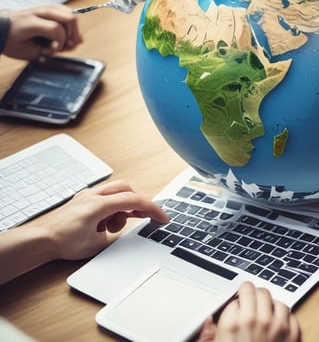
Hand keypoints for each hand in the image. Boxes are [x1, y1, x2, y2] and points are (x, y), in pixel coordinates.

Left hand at [1, 4, 81, 59]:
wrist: (1, 28)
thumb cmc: (13, 41)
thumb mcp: (28, 50)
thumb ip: (49, 48)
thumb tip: (69, 44)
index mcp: (33, 22)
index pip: (57, 30)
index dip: (59, 44)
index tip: (51, 51)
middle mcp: (41, 11)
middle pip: (71, 18)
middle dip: (73, 35)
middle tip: (68, 46)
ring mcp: (46, 7)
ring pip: (72, 14)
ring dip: (73, 30)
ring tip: (65, 40)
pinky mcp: (50, 7)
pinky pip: (68, 12)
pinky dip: (70, 24)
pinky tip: (64, 32)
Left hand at [29, 180, 167, 259]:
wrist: (39, 240)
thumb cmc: (62, 242)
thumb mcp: (97, 245)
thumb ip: (116, 236)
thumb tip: (126, 234)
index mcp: (100, 204)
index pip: (134, 200)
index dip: (152, 209)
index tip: (162, 217)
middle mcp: (94, 195)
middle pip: (127, 189)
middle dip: (137, 203)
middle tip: (142, 218)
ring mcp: (87, 195)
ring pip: (116, 191)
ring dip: (122, 207)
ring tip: (112, 227)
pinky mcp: (82, 200)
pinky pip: (105, 197)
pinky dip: (111, 208)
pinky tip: (103, 224)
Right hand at [197, 282, 300, 341]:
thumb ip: (207, 336)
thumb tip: (209, 321)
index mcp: (232, 324)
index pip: (237, 298)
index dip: (237, 303)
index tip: (238, 308)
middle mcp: (255, 320)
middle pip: (256, 291)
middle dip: (253, 296)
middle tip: (251, 303)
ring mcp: (276, 326)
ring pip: (275, 300)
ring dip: (270, 306)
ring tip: (266, 314)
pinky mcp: (292, 335)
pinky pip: (290, 314)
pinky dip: (285, 317)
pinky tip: (278, 324)